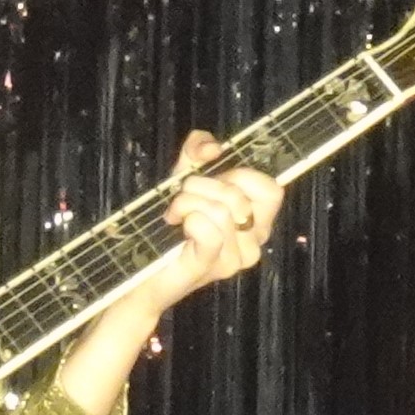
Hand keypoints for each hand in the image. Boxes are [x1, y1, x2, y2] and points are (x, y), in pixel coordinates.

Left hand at [126, 133, 284, 311]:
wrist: (142, 267)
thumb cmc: (171, 225)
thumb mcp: (185, 176)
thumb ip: (198, 150)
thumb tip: (212, 148)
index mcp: (257, 221)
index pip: (271, 189)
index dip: (241, 175)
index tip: (215, 180)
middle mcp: (253, 242)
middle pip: (239, 195)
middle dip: (202, 185)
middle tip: (184, 199)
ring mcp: (235, 258)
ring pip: (220, 210)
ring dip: (186, 203)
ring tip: (175, 215)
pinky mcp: (210, 266)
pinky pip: (208, 229)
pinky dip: (187, 218)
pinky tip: (179, 228)